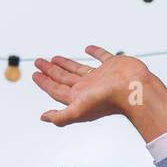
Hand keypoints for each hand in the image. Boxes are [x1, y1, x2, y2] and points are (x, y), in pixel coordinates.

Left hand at [32, 45, 166, 141]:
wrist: (132, 89)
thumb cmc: (108, 101)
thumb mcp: (78, 110)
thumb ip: (60, 116)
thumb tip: (43, 118)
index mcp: (79, 98)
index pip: (56, 90)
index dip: (44, 83)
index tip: (34, 75)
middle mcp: (88, 88)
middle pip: (63, 79)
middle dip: (50, 72)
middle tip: (38, 62)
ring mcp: (100, 77)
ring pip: (78, 69)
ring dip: (65, 64)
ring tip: (54, 58)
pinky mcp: (112, 66)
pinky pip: (101, 57)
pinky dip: (94, 52)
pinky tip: (87, 49)